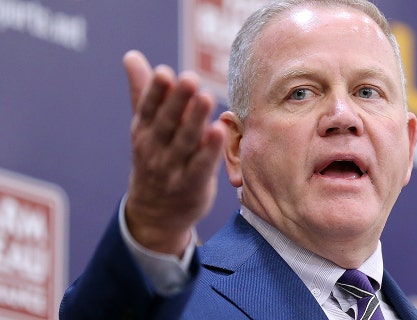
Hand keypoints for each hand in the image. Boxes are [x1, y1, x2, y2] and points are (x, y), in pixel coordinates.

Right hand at [122, 50, 226, 255]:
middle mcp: (154, 150)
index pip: (147, 109)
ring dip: (195, 121)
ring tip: (206, 98)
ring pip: (184, 143)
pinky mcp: (192, 185)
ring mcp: (172, 170)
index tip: (164, 73)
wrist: (156, 213)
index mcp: (143, 132)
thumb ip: (143, 92)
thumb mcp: (145, 127)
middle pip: (166, 123)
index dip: (155, 92)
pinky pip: (201, 166)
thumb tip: (132, 55)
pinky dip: (210, 151)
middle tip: (189, 78)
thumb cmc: (155, 159)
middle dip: (177, 101)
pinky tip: (219, 131)